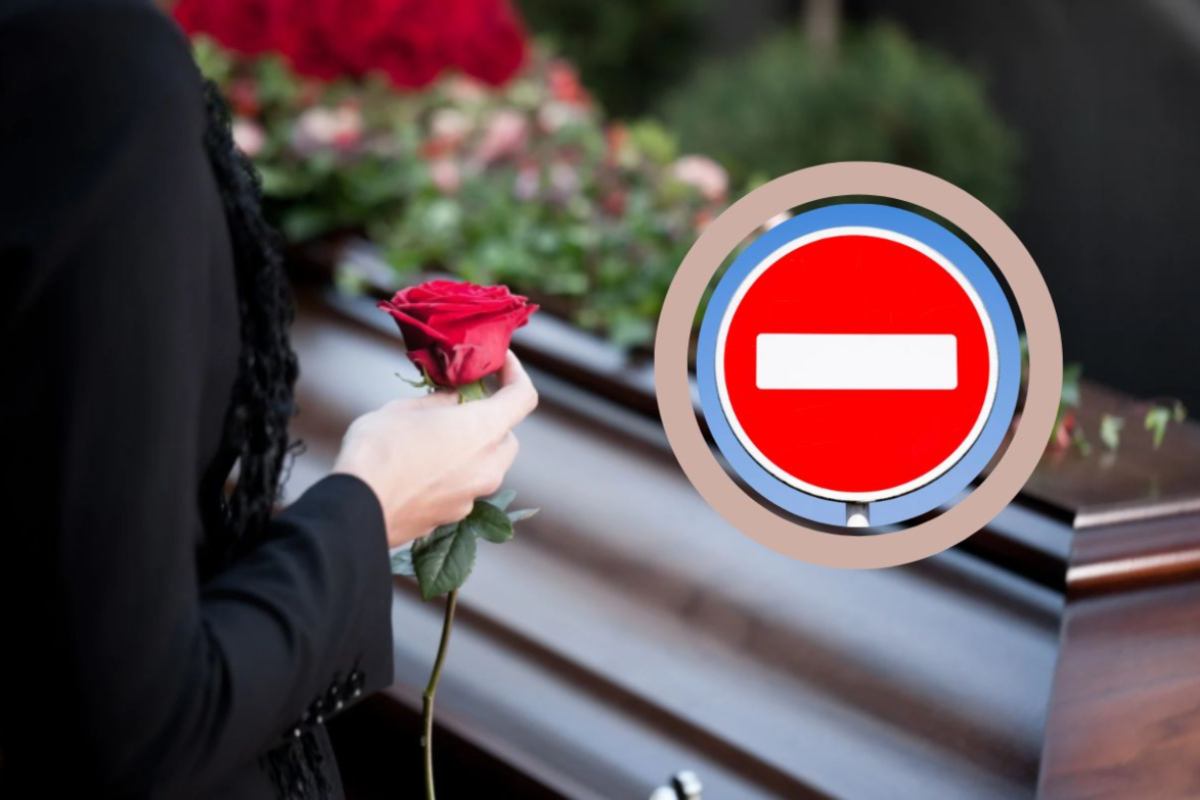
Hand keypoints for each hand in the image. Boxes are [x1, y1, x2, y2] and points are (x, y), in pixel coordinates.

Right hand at [333, 351, 537, 548]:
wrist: (357, 509)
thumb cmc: (379, 450)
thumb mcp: (406, 409)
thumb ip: (440, 402)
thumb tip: (454, 400)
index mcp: (483, 430)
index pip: (523, 397)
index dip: (516, 375)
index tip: (501, 363)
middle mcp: (488, 465)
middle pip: (507, 436)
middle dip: (490, 419)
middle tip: (460, 406)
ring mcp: (474, 496)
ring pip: (488, 465)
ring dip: (472, 448)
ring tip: (434, 438)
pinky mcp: (456, 516)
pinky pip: (466, 487)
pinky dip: (455, 474)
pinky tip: (422, 468)